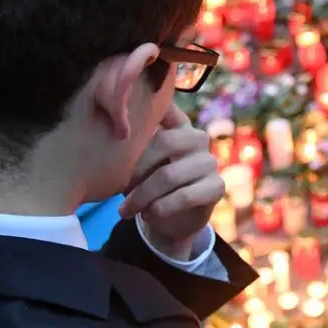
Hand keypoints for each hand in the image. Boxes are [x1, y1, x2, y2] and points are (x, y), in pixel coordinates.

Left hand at [120, 104, 223, 260]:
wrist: (169, 220)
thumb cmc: (146, 183)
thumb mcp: (134, 162)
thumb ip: (129, 144)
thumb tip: (111, 130)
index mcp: (176, 124)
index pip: (165, 107)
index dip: (147, 109)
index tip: (124, 121)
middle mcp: (197, 137)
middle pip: (164, 142)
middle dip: (136, 168)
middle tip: (118, 188)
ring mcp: (209, 161)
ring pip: (170, 174)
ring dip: (143, 195)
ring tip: (125, 210)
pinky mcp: (216, 186)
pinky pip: (185, 196)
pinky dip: (161, 208)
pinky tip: (147, 215)